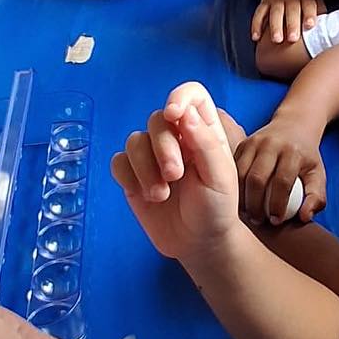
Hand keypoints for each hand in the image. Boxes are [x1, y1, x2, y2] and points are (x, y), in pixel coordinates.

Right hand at [111, 82, 242, 261]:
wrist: (199, 243)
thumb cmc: (216, 208)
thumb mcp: (219, 176)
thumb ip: (205, 142)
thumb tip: (182, 112)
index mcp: (203, 131)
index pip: (191, 95)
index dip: (179, 97)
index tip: (173, 114)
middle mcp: (175, 138)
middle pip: (156, 119)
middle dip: (162, 147)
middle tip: (175, 175)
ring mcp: (152, 156)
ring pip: (134, 140)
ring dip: (145, 168)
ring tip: (161, 194)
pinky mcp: (133, 175)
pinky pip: (118, 162)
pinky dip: (129, 178)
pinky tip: (146, 196)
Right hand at [234, 121, 326, 225]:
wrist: (294, 125)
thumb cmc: (306, 156)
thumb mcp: (318, 174)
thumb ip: (316, 198)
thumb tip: (304, 217)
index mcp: (293, 152)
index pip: (282, 182)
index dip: (277, 204)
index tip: (276, 221)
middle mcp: (272, 144)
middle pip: (257, 178)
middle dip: (255, 204)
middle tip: (258, 221)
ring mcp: (254, 142)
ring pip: (241, 174)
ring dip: (241, 197)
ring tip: (247, 214)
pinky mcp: (243, 143)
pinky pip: (233, 168)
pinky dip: (234, 187)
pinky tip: (239, 200)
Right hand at [251, 0, 326, 44]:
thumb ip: (322, 7)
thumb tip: (334, 24)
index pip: (308, 5)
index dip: (309, 14)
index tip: (310, 25)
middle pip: (291, 11)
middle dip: (292, 24)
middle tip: (293, 39)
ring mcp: (276, 0)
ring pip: (274, 13)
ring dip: (275, 26)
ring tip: (276, 40)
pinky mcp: (264, 3)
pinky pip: (258, 14)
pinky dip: (256, 25)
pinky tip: (255, 37)